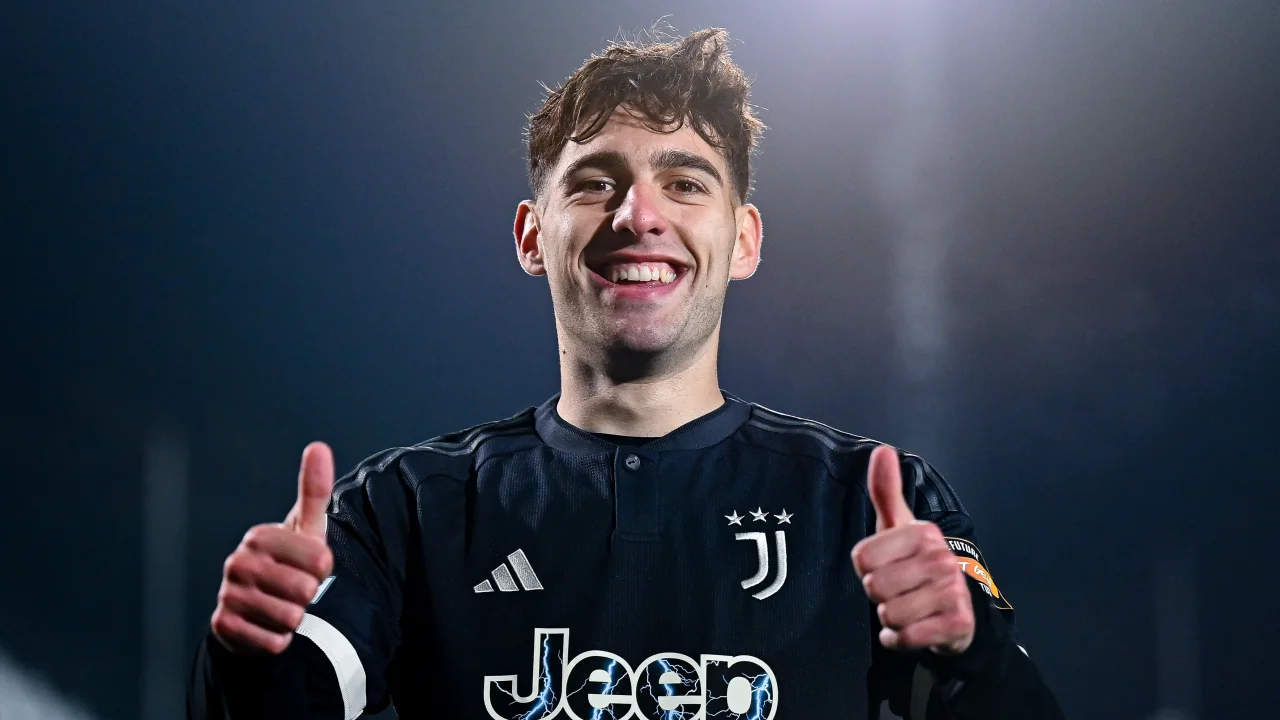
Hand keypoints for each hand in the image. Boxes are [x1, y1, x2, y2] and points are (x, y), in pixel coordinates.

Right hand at [211, 442, 335, 653]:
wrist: (256, 607)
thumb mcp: (306, 528)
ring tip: (283, 607)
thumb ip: (314, 490)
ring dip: (295, 619)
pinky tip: (269, 626)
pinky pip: (273, 642)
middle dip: (309, 596)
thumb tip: (318, 446)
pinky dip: (279, 640)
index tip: (311, 566)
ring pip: (290, 618)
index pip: (321, 560)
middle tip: (296, 590)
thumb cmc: (291, 562)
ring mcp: (228, 595)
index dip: (324, 569)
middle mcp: (238, 563)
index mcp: (260, 536)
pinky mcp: (224, 627)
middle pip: (305, 590)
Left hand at [851, 445, 974, 654]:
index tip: (887, 567)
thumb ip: (885, 491)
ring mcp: (953, 591)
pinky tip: (912, 631)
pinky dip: (899, 640)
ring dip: (890, 619)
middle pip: (873, 586)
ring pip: (888, 614)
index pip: (861, 558)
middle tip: (899, 592)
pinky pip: (905, 637)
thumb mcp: (897, 528)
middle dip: (879, 596)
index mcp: (923, 532)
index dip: (866, 569)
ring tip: (908, 610)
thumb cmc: (915, 565)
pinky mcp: (957, 624)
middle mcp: (941, 558)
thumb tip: (882, 449)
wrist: (955, 614)